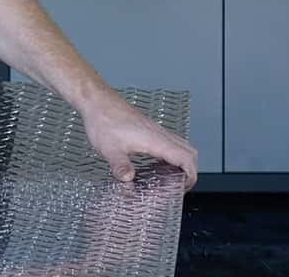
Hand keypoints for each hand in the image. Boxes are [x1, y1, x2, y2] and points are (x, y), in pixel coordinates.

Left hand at [81, 89, 198, 189]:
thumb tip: (128, 180)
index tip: (184, 188)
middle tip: (180, 185)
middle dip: (191, 170)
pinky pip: (169, 142)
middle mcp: (159, 134)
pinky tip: (156, 164)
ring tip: (171, 178)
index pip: (186, 158)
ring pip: (181, 145)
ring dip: (182, 162)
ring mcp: (155, 130)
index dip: (191, 175)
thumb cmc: (103, 120)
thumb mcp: (109, 149)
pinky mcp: (148, 128)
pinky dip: (172, 155)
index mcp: (155, 140)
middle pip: (189, 151)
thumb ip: (120, 166)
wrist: (97, 101)